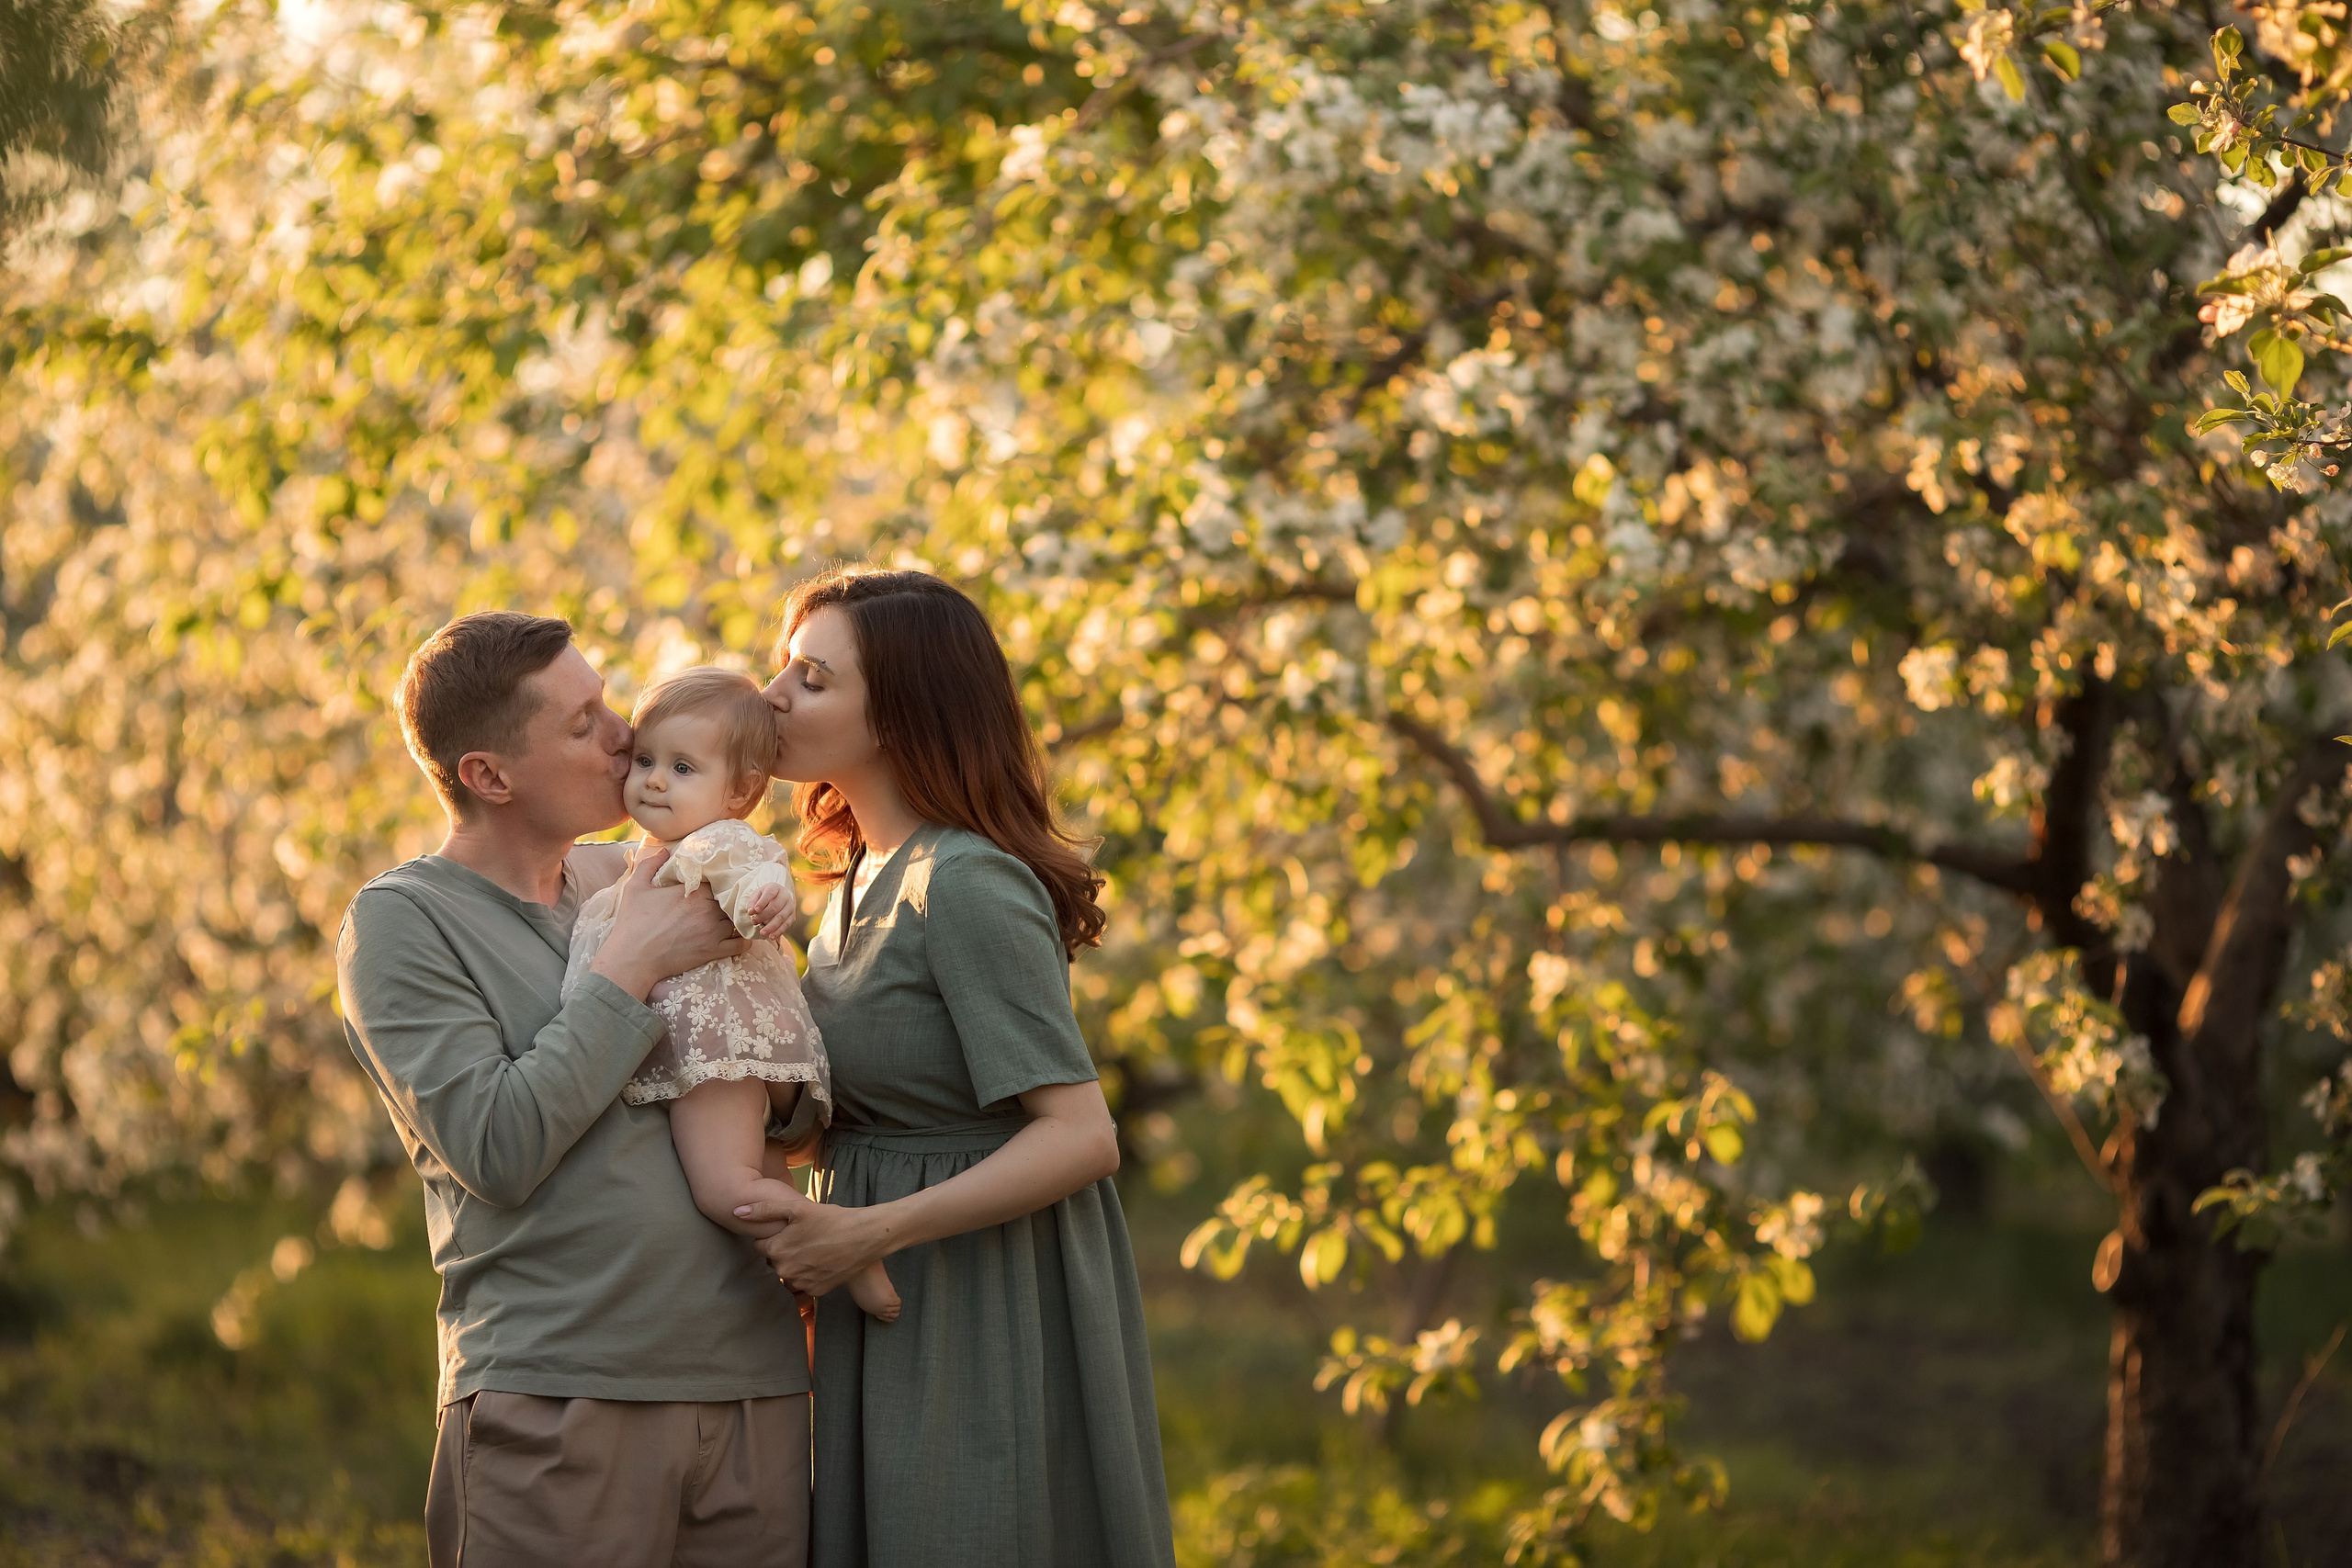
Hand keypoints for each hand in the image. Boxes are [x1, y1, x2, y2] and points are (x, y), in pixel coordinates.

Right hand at [589, 846, 748, 999]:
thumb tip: (664, 850)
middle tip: (721, 903)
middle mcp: (707, 910)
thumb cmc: (633, 922)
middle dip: (726, 900)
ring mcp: (713, 932)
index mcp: (693, 892)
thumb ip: (649, 864)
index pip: (717, 881)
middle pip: (729, 899)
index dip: (716, 883)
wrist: (632, 958)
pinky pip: (741, 944)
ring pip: (736, 919)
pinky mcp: (713, 951)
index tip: (712, 886)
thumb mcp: (635, 887)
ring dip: (734, 918)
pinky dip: (743, 939)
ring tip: (728, 918)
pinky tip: (736, 936)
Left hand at [742, 1187, 890, 1295]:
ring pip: (789, 1273)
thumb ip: (764, 1210)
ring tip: (814, 1247)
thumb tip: (736, 1212)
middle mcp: (785, 1270)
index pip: (759, 1246)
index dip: (773, 1235)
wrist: (864, 1237)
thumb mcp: (797, 1208)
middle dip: (784, 1249)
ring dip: (796, 1263)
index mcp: (777, 1249)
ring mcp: (801, 1283)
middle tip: (804, 1236)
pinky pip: (804, 1283)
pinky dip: (810, 1273)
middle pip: (774, 1260)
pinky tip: (822, 1259)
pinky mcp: (817, 1291)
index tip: (788, 1229)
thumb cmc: (831, 1218)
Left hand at [744, 883, 793, 941]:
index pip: (769, 894)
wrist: (778, 897)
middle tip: (754, 922)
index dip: (762, 902)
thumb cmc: (765, 896)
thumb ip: (752, 902)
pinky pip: (786, 925)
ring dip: (771, 926)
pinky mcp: (792, 916)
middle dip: (763, 916)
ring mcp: (790, 906)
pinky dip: (779, 931)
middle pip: (775, 907)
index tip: (755, 910)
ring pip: (781, 917)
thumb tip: (751, 912)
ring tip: (762, 933)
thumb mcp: (757, 895)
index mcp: (775, 888)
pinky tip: (772, 937)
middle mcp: (785, 896)